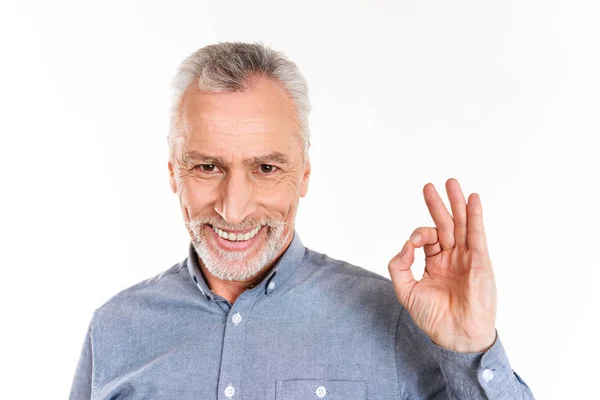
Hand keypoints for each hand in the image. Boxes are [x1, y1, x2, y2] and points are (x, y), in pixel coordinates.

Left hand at [388, 178, 496, 352]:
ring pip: (461, 225)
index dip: (418, 235)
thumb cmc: (433, 317)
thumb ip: (399, 265)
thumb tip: (405, 243)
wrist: (456, 335)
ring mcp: (467, 258)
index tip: (412, 244)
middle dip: (437, 205)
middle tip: (429, 186)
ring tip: (452, 183)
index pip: (427, 239)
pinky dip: (475, 215)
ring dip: (457, 203)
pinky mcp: (480, 260)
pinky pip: (477, 234)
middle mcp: (452, 258)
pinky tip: (473, 199)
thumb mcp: (405, 290)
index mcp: (435, 264)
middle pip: (445, 225)